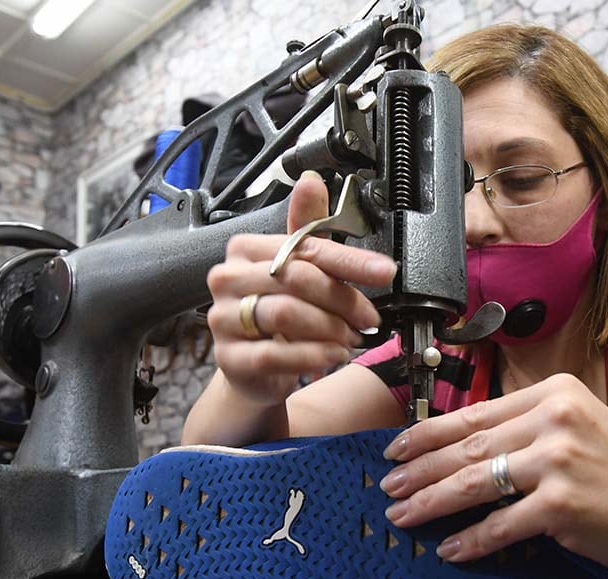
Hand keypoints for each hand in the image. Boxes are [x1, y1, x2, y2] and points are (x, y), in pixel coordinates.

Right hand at [206, 171, 396, 405]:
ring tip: (350, 338)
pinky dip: (313, 355)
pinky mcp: (229, 357)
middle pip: (296, 280)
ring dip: (330, 328)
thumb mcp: (298, 268)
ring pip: (285, 315)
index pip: (303, 248)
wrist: (254, 366)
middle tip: (368, 317)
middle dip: (342, 300)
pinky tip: (333, 355)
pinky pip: (275, 354)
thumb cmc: (278, 310)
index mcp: (245, 249)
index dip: (349, 261)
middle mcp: (227, 279)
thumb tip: (312, 183)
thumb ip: (308, 229)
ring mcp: (223, 319)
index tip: (384, 272)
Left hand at [379, 373, 607, 578]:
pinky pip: (499, 526)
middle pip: (467, 447)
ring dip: (430, 503)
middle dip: (419, 470)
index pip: (475, 413)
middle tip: (386, 486)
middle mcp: (554, 419)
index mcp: (555, 393)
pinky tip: (449, 549)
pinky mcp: (562, 506)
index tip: (397, 449)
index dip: (428, 433)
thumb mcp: (582, 431)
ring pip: (473, 484)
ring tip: (401, 516)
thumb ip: (530, 431)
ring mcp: (558, 461)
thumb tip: (465, 450)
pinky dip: (470, 542)